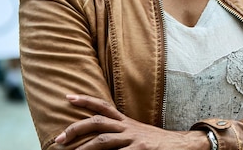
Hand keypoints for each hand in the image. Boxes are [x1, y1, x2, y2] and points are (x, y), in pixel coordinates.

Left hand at [55, 94, 204, 148]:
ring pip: (104, 140)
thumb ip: (119, 133)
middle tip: (59, 138)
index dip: (85, 100)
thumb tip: (97, 138)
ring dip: (84, 147)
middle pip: (98, 122)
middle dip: (76, 128)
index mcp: (126, 122)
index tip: (68, 97)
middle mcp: (128, 127)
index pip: (103, 106)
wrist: (182, 146)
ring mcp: (134, 139)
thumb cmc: (156, 143)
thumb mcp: (137, 133)